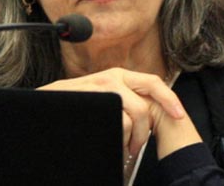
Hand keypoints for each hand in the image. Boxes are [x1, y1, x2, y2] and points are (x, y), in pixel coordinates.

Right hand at [37, 68, 186, 156]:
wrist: (44, 104)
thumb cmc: (73, 104)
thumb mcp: (100, 95)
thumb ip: (122, 97)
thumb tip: (144, 114)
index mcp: (118, 76)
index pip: (153, 83)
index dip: (169, 99)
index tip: (179, 115)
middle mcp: (112, 78)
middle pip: (144, 106)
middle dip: (144, 132)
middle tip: (135, 147)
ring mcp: (101, 88)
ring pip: (131, 117)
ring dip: (128, 138)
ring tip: (119, 147)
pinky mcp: (93, 99)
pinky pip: (117, 122)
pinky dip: (117, 137)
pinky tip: (110, 141)